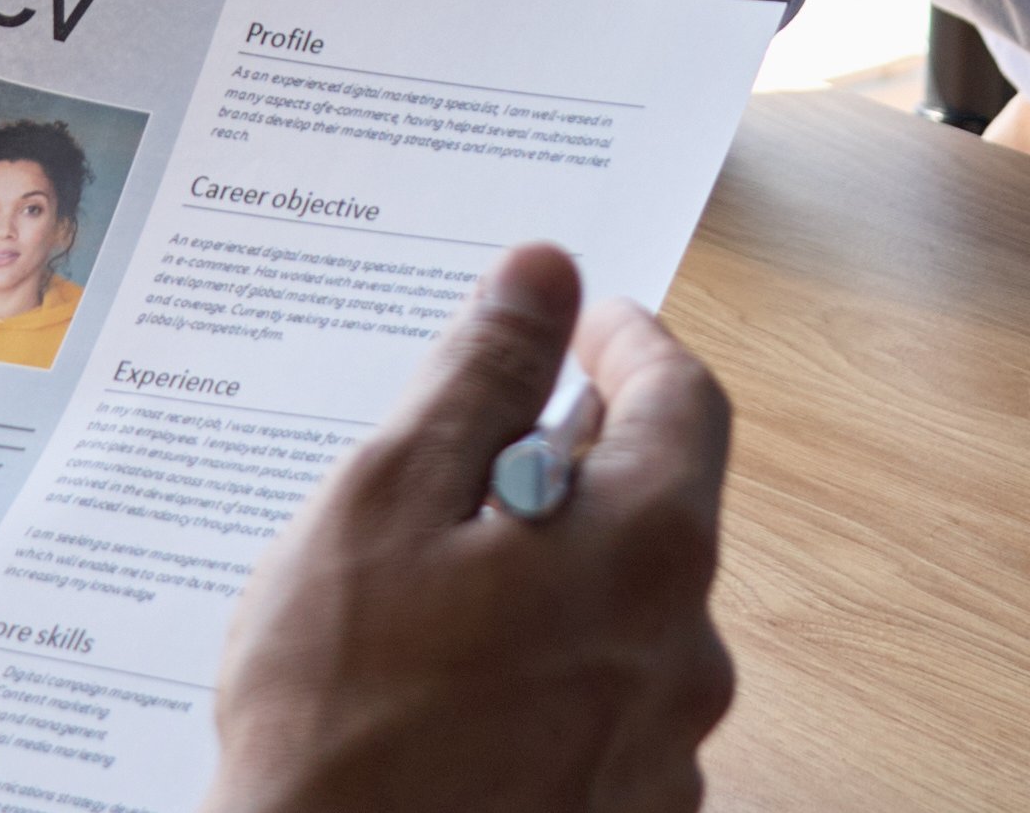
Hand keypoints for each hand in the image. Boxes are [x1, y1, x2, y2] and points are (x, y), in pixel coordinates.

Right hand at [207, 245, 737, 812]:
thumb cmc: (341, 716)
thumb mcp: (386, 504)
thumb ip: (478, 380)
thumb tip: (543, 274)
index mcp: (649, 549)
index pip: (679, 396)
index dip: (625, 341)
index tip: (575, 317)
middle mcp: (689, 652)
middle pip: (657, 510)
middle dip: (575, 462)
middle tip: (473, 449)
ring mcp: (665, 754)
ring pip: (627, 618)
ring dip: (556, 578)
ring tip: (433, 589)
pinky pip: (603, 713)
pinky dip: (546, 674)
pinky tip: (450, 692)